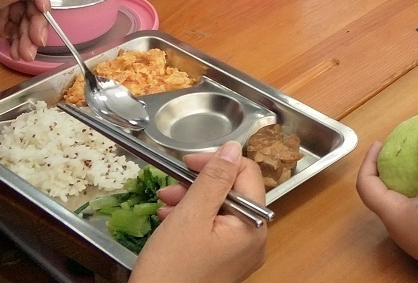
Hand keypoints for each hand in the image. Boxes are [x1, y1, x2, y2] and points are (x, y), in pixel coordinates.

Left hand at [0, 0, 51, 63]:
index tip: (43, 3)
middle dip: (37, 17)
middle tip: (37, 37)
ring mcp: (1, 6)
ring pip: (30, 14)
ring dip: (32, 34)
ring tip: (27, 53)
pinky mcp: (2, 25)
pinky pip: (22, 30)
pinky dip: (24, 42)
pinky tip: (20, 54)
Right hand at [136, 141, 266, 282]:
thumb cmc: (171, 269)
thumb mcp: (191, 216)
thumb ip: (214, 179)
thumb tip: (232, 148)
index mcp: (253, 225)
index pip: (247, 174)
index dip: (218, 161)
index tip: (188, 161)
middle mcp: (253, 239)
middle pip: (232, 192)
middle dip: (200, 183)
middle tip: (170, 184)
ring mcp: (237, 253)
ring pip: (219, 210)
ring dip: (191, 199)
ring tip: (165, 202)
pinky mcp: (221, 262)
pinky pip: (212, 230)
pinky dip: (191, 220)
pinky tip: (169, 219)